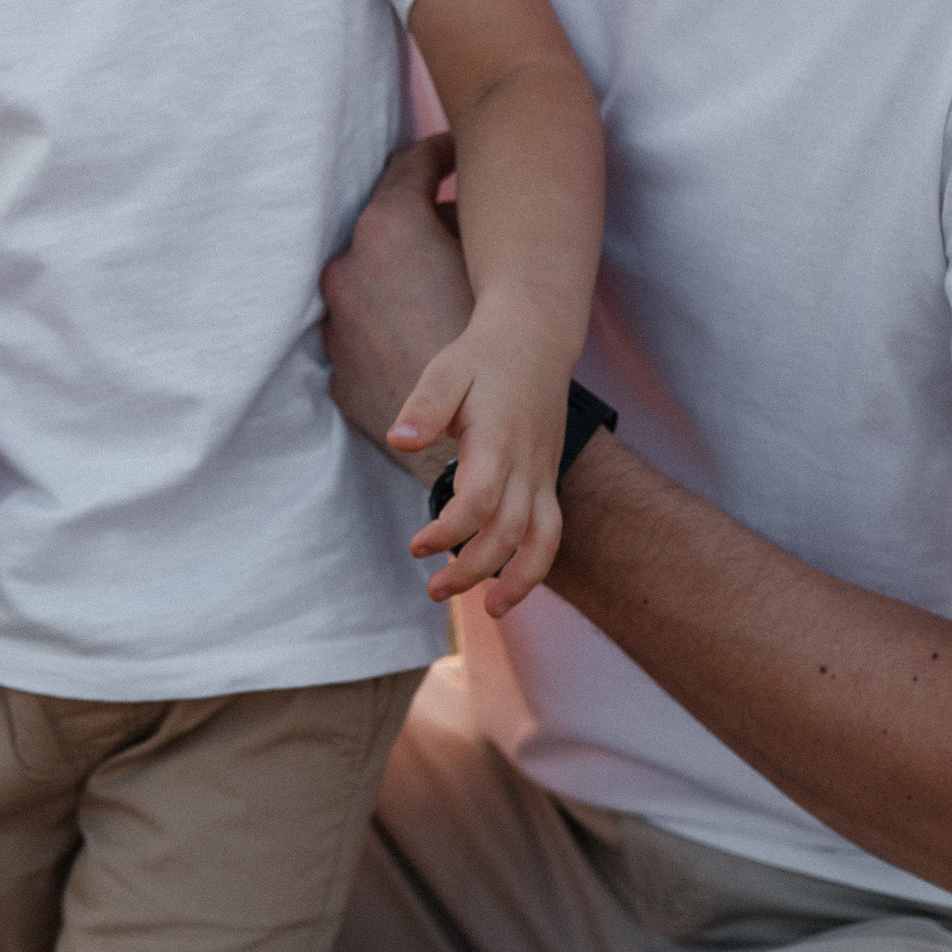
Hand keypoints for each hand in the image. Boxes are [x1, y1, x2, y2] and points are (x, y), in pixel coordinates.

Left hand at [320, 135, 472, 457]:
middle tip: (456, 232)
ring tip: (440, 297)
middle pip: (380, 230)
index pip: (407, 165)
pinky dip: (385, 331)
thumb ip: (457, 217)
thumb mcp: (484, 260)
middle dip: (416, 227)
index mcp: (385, 229)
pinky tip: (424, 343)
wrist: (480, 447)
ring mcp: (334, 326)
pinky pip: (361, 337)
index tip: (457, 154)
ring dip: (396, 283)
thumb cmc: (498, 347)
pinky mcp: (338, 375)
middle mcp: (346, 271)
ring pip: (366, 287)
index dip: (441, 153)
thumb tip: (447, 201)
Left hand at [388, 319, 568, 616]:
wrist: (536, 339)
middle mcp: (527, 463)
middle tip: (434, 591)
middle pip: (508, 531)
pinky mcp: (547, 479)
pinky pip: (550, 531)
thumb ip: (425, 407)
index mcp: (498, 439)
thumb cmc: (482, 357)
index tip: (416, 547)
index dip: (448, 532)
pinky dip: (535, 564)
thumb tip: (401, 441)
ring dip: (518, 579)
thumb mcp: (446, 369)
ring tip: (491, 611)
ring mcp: (542, 473)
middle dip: (473, 569)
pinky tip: (509, 587)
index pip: (479, 501)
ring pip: (540, 539)